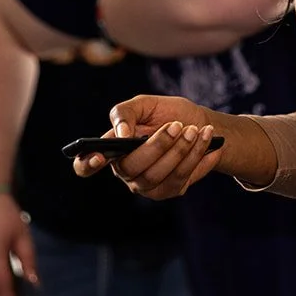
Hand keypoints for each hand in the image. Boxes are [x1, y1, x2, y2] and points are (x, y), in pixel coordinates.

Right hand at [71, 94, 222, 199]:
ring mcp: (147, 185)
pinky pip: (182, 179)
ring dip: (182, 151)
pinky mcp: (169, 191)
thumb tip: (121, 134)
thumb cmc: (168, 113)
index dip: (87, 164)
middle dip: (159, 145)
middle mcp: (126, 171)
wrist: (200, 125)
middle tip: (179, 126)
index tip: (98, 157)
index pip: (86, 165)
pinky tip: (210, 143)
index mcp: (113, 149)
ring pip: (160, 176)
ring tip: (198, 131)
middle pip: (134, 167)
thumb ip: (126, 112)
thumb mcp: (147, 103)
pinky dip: (198, 158)